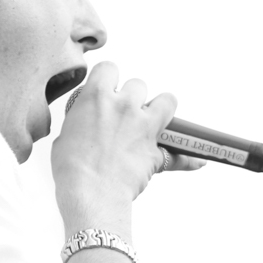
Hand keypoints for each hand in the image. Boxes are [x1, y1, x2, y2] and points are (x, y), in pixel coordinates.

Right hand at [51, 62, 201, 232]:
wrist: (89, 193)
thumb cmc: (70, 168)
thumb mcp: (66, 136)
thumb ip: (81, 123)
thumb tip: (85, 127)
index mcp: (96, 97)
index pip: (108, 69)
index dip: (108, 79)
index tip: (107, 89)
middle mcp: (123, 105)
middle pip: (138, 85)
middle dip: (133, 97)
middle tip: (125, 114)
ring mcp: (143, 125)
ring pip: (167, 101)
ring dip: (162, 108)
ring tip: (156, 121)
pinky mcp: (156, 149)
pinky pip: (180, 151)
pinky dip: (188, 157)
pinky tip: (196, 160)